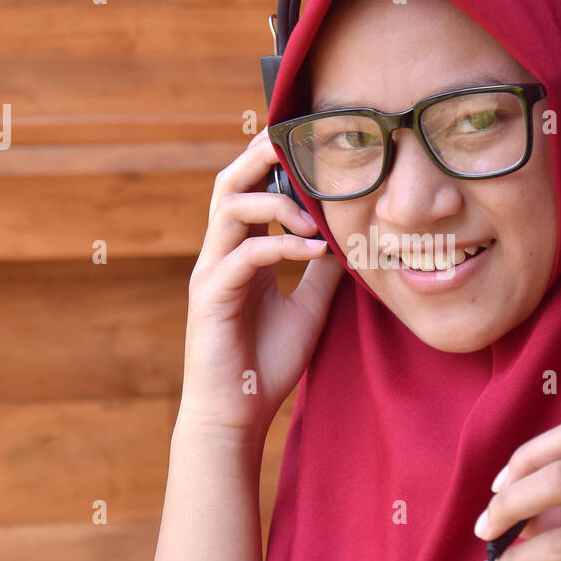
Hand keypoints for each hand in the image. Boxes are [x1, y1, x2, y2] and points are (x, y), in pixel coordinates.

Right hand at [179, 128, 343, 443]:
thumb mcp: (309, 307)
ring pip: (229, 208)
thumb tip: (349, 239)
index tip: (313, 150)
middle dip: (262, 158)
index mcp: (241, 252)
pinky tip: (314, 251)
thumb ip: (321, 271)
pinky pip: (244, 255)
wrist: (237, 414)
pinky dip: (281, 247)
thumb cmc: (266, 363)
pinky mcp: (211, 296)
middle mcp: (221, 254)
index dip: (274, 164)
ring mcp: (212, 272)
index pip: (251, 190)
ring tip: (314, 219)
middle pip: (230, 183)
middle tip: (301, 147)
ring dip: (276, 203)